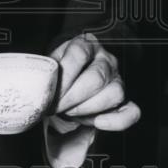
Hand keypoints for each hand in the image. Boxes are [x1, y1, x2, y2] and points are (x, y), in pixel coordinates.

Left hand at [44, 32, 139, 167]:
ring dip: (88, 109)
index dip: (64, 76)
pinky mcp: (125, 100)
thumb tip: (36, 89)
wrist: (68, 83)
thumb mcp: (50, 66)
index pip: (78, 54)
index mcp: (86, 44)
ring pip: (114, 93)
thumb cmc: (58, 75)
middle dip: (72, 97)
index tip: (50, 93)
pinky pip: (131, 112)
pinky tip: (98, 123)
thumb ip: (46, 73)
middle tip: (56, 108)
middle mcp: (105, 59)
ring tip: (70, 112)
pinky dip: (116, 121)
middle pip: (96, 77)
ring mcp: (118, 79)